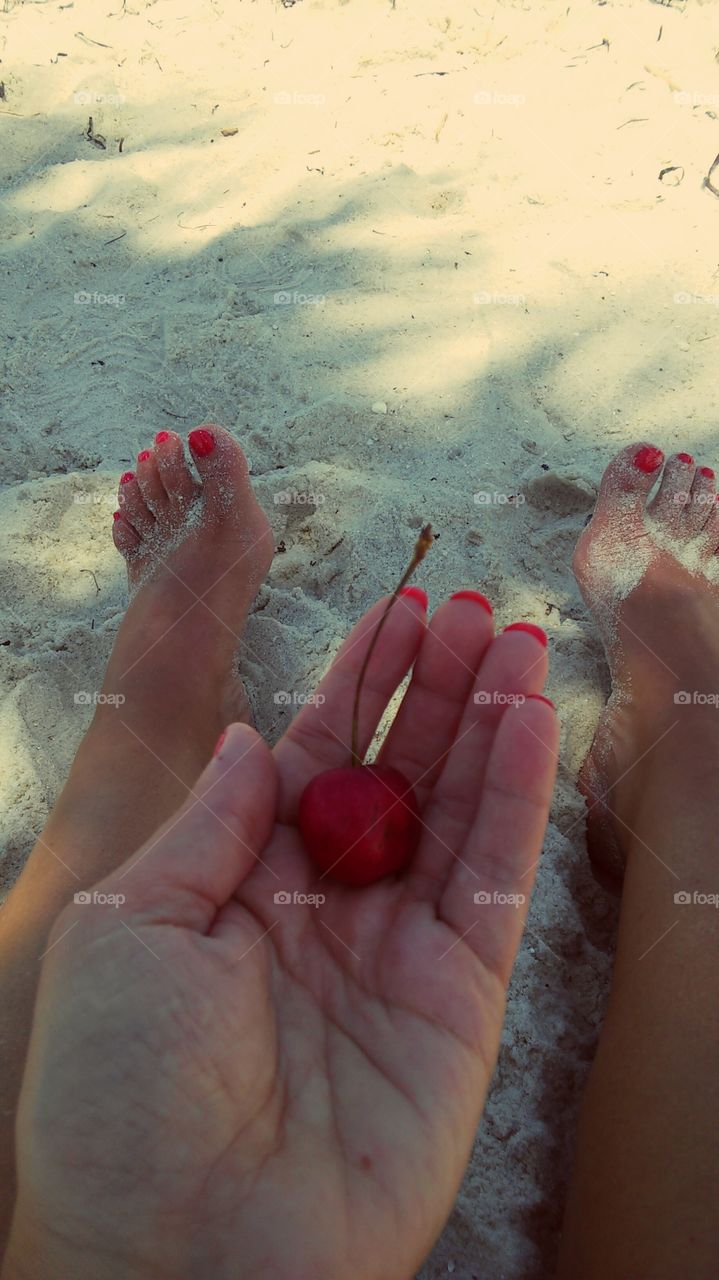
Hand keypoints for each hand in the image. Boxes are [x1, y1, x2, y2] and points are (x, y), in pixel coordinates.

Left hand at [3, 594, 556, 1279]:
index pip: (313, 758)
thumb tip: (255, 736)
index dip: (357, 684)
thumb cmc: (116, 1099)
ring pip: (455, 812)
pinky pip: (494, 882)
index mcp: (238, 886)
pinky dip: (518, 799)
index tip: (395, 612)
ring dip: (488, 724)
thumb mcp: (128, 925)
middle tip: (471, 609)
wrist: (175, 1260)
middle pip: (395, 773)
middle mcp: (323, 911)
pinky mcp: (457, 1003)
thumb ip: (210, 824)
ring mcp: (394, 954)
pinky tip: (529, 724)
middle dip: (434, 689)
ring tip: (514, 641)